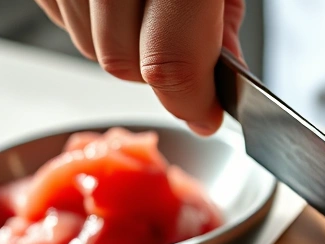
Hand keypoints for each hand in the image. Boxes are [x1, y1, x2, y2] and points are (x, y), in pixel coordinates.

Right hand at [35, 0, 245, 134]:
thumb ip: (222, 29)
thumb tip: (220, 87)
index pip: (169, 66)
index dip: (191, 103)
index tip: (207, 114)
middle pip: (123, 65)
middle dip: (158, 74)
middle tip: (184, 48)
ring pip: (90, 48)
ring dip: (125, 48)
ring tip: (149, 12)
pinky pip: (63, 20)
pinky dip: (93, 22)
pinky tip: (118, 2)